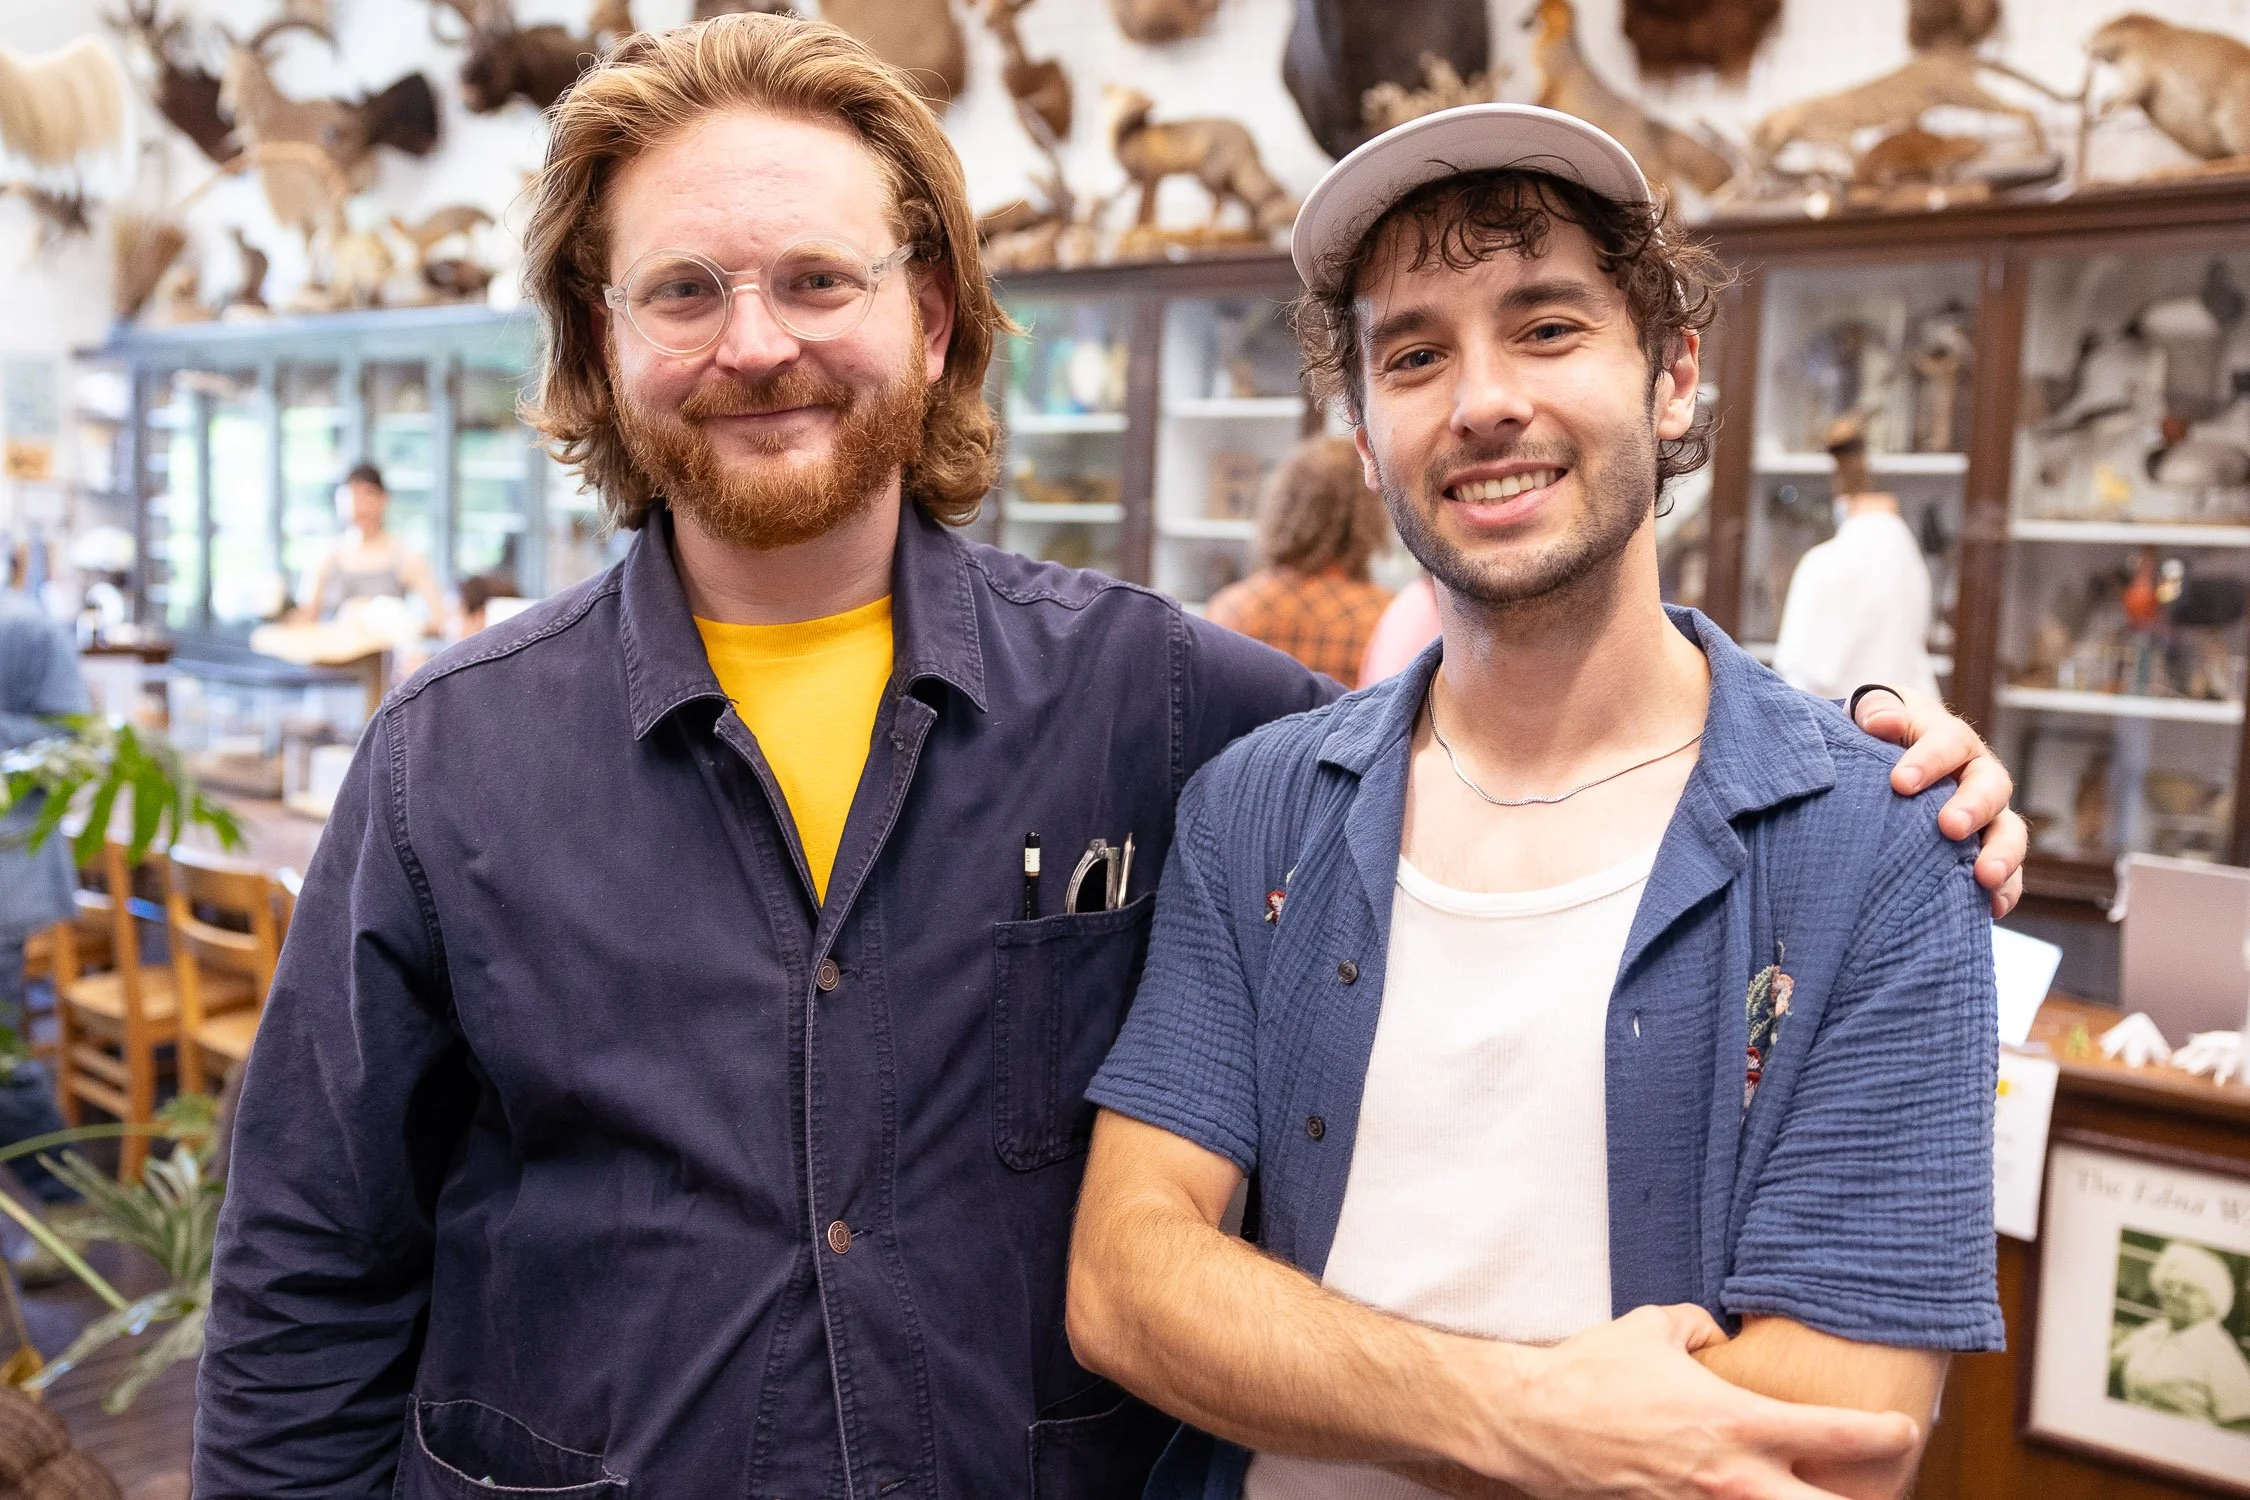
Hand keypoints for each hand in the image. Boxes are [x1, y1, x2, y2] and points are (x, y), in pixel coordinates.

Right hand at [1457, 1305, 1917, 1499]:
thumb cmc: (1594, 1371)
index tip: (1905, 1430)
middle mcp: (1734, 1477)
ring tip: (1821, 1490)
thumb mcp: (1654, 1326)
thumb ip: (1700, 1328)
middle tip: (1888, 1485)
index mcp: (1738, 1422)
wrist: (1535, 1422)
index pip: (1838, 1435)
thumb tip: (1716, 1338)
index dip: (1885, 1434)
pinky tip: (1748, 1495)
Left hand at [1851, 689, 2025, 917]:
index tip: (1899, 783)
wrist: (1882, 759)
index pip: (1948, 742)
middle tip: (1949, 827)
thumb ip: (1876, 709)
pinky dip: (2006, 889)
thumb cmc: (1875, 733)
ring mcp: (1986, 814)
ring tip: (1984, 876)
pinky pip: (2008, 872)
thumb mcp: (1873, 712)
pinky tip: (1993, 909)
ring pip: (2009, 831)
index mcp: (1949, 737)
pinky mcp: (1985, 850)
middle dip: (1973, 806)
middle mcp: (1975, 774)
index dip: (1928, 761)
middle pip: (1990, 786)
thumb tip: (1881, 721)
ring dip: (2001, 853)